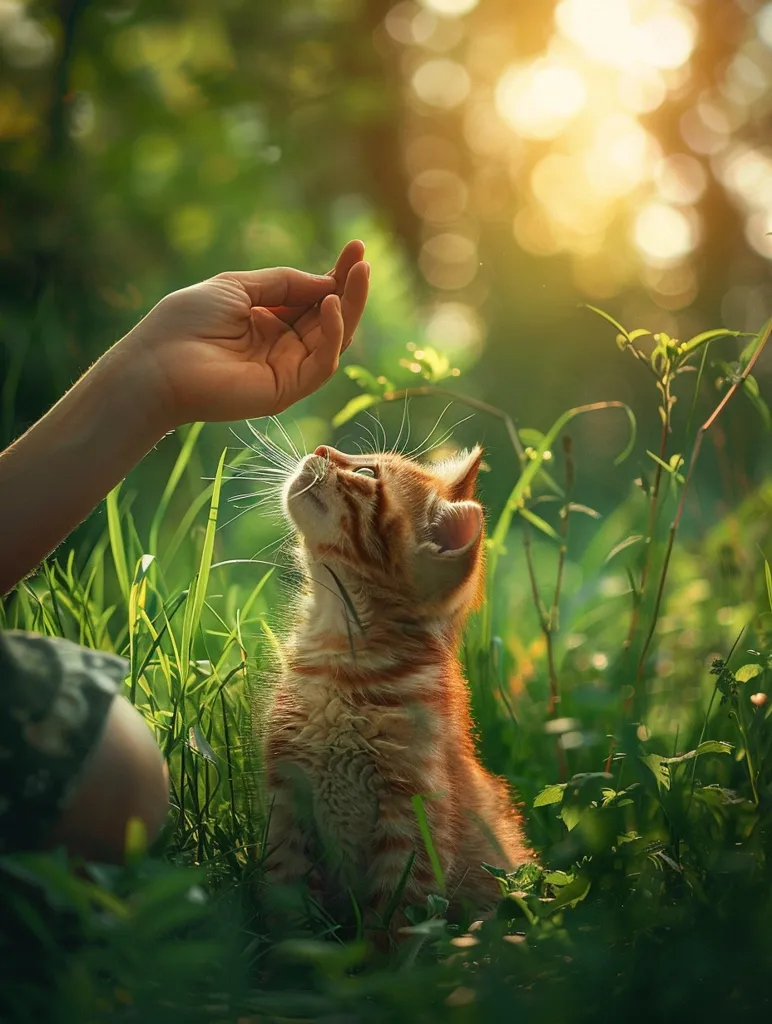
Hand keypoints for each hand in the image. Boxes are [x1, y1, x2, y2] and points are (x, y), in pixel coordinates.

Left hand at [125, 240, 368, 427]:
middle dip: (349, 289)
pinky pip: (322, 363)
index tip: (356, 249)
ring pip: (333, 339)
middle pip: (329, 317)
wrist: (156, 364)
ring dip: (350, 307)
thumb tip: (326, 281)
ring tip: (359, 275)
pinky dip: (332, 334)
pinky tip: (329, 305)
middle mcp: (281, 345)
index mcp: (267, 319)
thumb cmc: (185, 322)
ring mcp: (286, 369)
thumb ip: (283, 283)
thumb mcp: (237, 286)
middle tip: (364, 262)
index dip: (335, 275)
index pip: (313, 298)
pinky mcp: (286, 390)